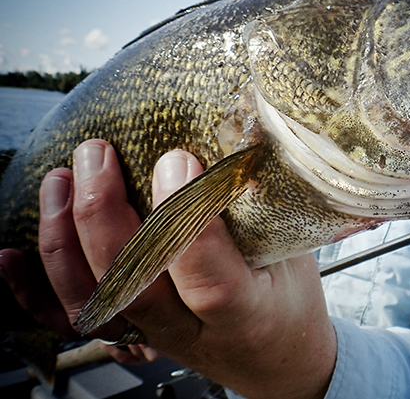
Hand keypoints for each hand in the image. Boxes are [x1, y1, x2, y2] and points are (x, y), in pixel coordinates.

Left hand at [37, 139, 335, 397]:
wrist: (274, 358)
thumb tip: (250, 136)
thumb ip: (267, 210)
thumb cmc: (287, 302)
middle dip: (102, 213)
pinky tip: (9, 257)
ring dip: (64, 237)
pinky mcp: (127, 337)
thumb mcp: (295, 255)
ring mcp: (151, 337)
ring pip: (91, 300)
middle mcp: (189, 332)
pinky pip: (69, 321)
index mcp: (245, 312)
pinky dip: (31, 292)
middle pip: (131, 284)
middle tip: (98, 154)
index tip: (177, 159)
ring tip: (60, 179)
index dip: (185, 217)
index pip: (207, 276)